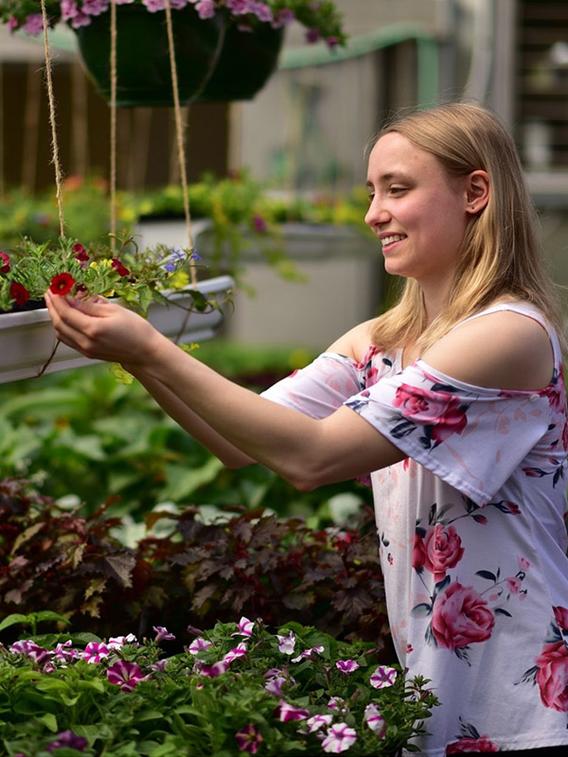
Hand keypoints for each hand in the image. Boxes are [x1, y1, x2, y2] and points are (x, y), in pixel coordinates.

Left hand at [45, 290, 162, 366]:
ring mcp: (86, 350)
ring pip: (60, 333)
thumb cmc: (136, 329)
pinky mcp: (88, 353)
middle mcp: (86, 342)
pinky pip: (67, 340)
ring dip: (55, 317)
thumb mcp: (114, 310)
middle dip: (52, 306)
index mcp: (93, 329)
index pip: (66, 312)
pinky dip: (62, 327)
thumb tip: (72, 298)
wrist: (145, 352)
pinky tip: (64, 317)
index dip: (57, 299)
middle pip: (59, 323)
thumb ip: (89, 305)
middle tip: (50, 292)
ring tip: (56, 303)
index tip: (53, 287)